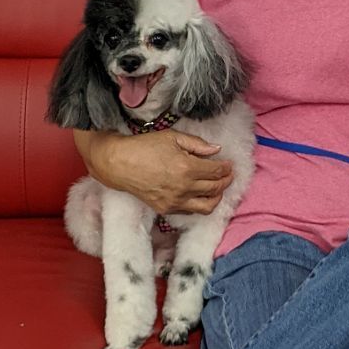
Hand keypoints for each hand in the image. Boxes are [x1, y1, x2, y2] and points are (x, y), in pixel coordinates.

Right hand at [81, 129, 234, 215]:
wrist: (119, 164)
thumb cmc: (145, 147)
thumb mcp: (173, 137)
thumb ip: (198, 144)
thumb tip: (216, 150)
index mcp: (187, 168)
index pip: (217, 172)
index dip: (226, 168)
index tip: (229, 164)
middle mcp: (183, 188)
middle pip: (215, 189)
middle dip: (226, 181)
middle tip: (228, 175)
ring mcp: (175, 201)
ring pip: (207, 206)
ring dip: (217, 197)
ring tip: (218, 188)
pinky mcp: (166, 209)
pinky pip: (190, 211)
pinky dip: (199, 204)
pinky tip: (200, 194)